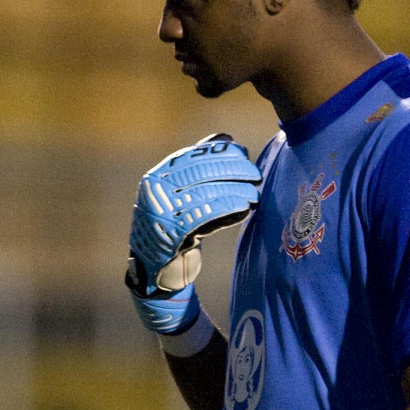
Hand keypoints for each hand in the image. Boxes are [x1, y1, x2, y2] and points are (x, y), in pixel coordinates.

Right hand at [126, 133, 260, 337]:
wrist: (157, 269)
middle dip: (232, 170)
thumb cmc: (175, 228)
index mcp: (158, 175)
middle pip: (200, 171)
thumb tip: (225, 140)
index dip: (221, 154)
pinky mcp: (172, 233)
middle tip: (254, 174)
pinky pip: (205, 215)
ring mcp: (161, 211)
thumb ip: (197, 169)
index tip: (244, 155)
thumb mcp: (181, 195)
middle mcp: (155, 190)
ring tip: (254, 193)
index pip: (193, 156)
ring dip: (235, 191)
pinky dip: (227, 208)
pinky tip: (244, 207)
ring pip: (205, 192)